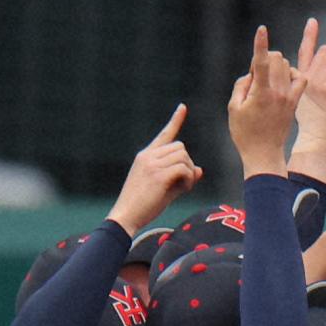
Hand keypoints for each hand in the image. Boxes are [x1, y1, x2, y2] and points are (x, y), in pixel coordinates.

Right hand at [108, 103, 201, 235]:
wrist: (125, 217)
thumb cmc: (143, 206)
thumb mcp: (164, 188)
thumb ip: (181, 177)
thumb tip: (200, 170)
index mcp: (146, 156)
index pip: (164, 135)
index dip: (176, 121)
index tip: (183, 108)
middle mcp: (148, 156)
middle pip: (181, 147)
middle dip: (187, 163)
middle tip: (185, 183)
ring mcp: (152, 164)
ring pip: (183, 157)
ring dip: (188, 172)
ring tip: (183, 188)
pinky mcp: (158, 175)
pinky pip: (183, 169)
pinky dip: (188, 179)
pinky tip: (182, 190)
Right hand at [229, 25, 306, 178]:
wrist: (264, 153)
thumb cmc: (244, 133)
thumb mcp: (233, 108)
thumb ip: (241, 85)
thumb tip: (252, 73)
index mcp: (261, 93)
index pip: (262, 62)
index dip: (260, 44)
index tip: (262, 29)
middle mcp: (278, 92)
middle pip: (276, 58)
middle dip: (264, 58)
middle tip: (255, 75)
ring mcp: (289, 96)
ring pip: (286, 65)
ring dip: (276, 66)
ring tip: (266, 82)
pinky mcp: (295, 101)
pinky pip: (301, 78)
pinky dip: (292, 74)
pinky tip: (283, 81)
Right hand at [292, 18, 325, 160]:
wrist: (315, 143)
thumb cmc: (315, 129)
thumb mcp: (307, 104)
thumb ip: (309, 89)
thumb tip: (315, 83)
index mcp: (300, 81)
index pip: (304, 53)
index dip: (309, 36)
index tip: (313, 22)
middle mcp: (306, 79)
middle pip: (324, 51)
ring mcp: (317, 83)